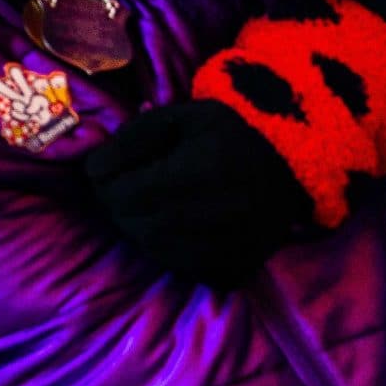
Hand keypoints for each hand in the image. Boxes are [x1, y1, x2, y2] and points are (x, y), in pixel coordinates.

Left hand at [83, 100, 313, 289]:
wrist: (291, 164)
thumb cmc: (226, 133)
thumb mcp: (178, 117)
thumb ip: (132, 138)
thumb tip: (94, 170)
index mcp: (203, 170)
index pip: (127, 194)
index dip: (105, 185)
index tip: (104, 173)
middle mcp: (222, 213)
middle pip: (139, 225)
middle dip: (118, 208)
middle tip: (121, 191)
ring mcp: (235, 246)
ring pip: (158, 250)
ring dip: (140, 229)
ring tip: (147, 206)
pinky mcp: (241, 267)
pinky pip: (186, 269)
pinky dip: (169, 251)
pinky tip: (175, 228)